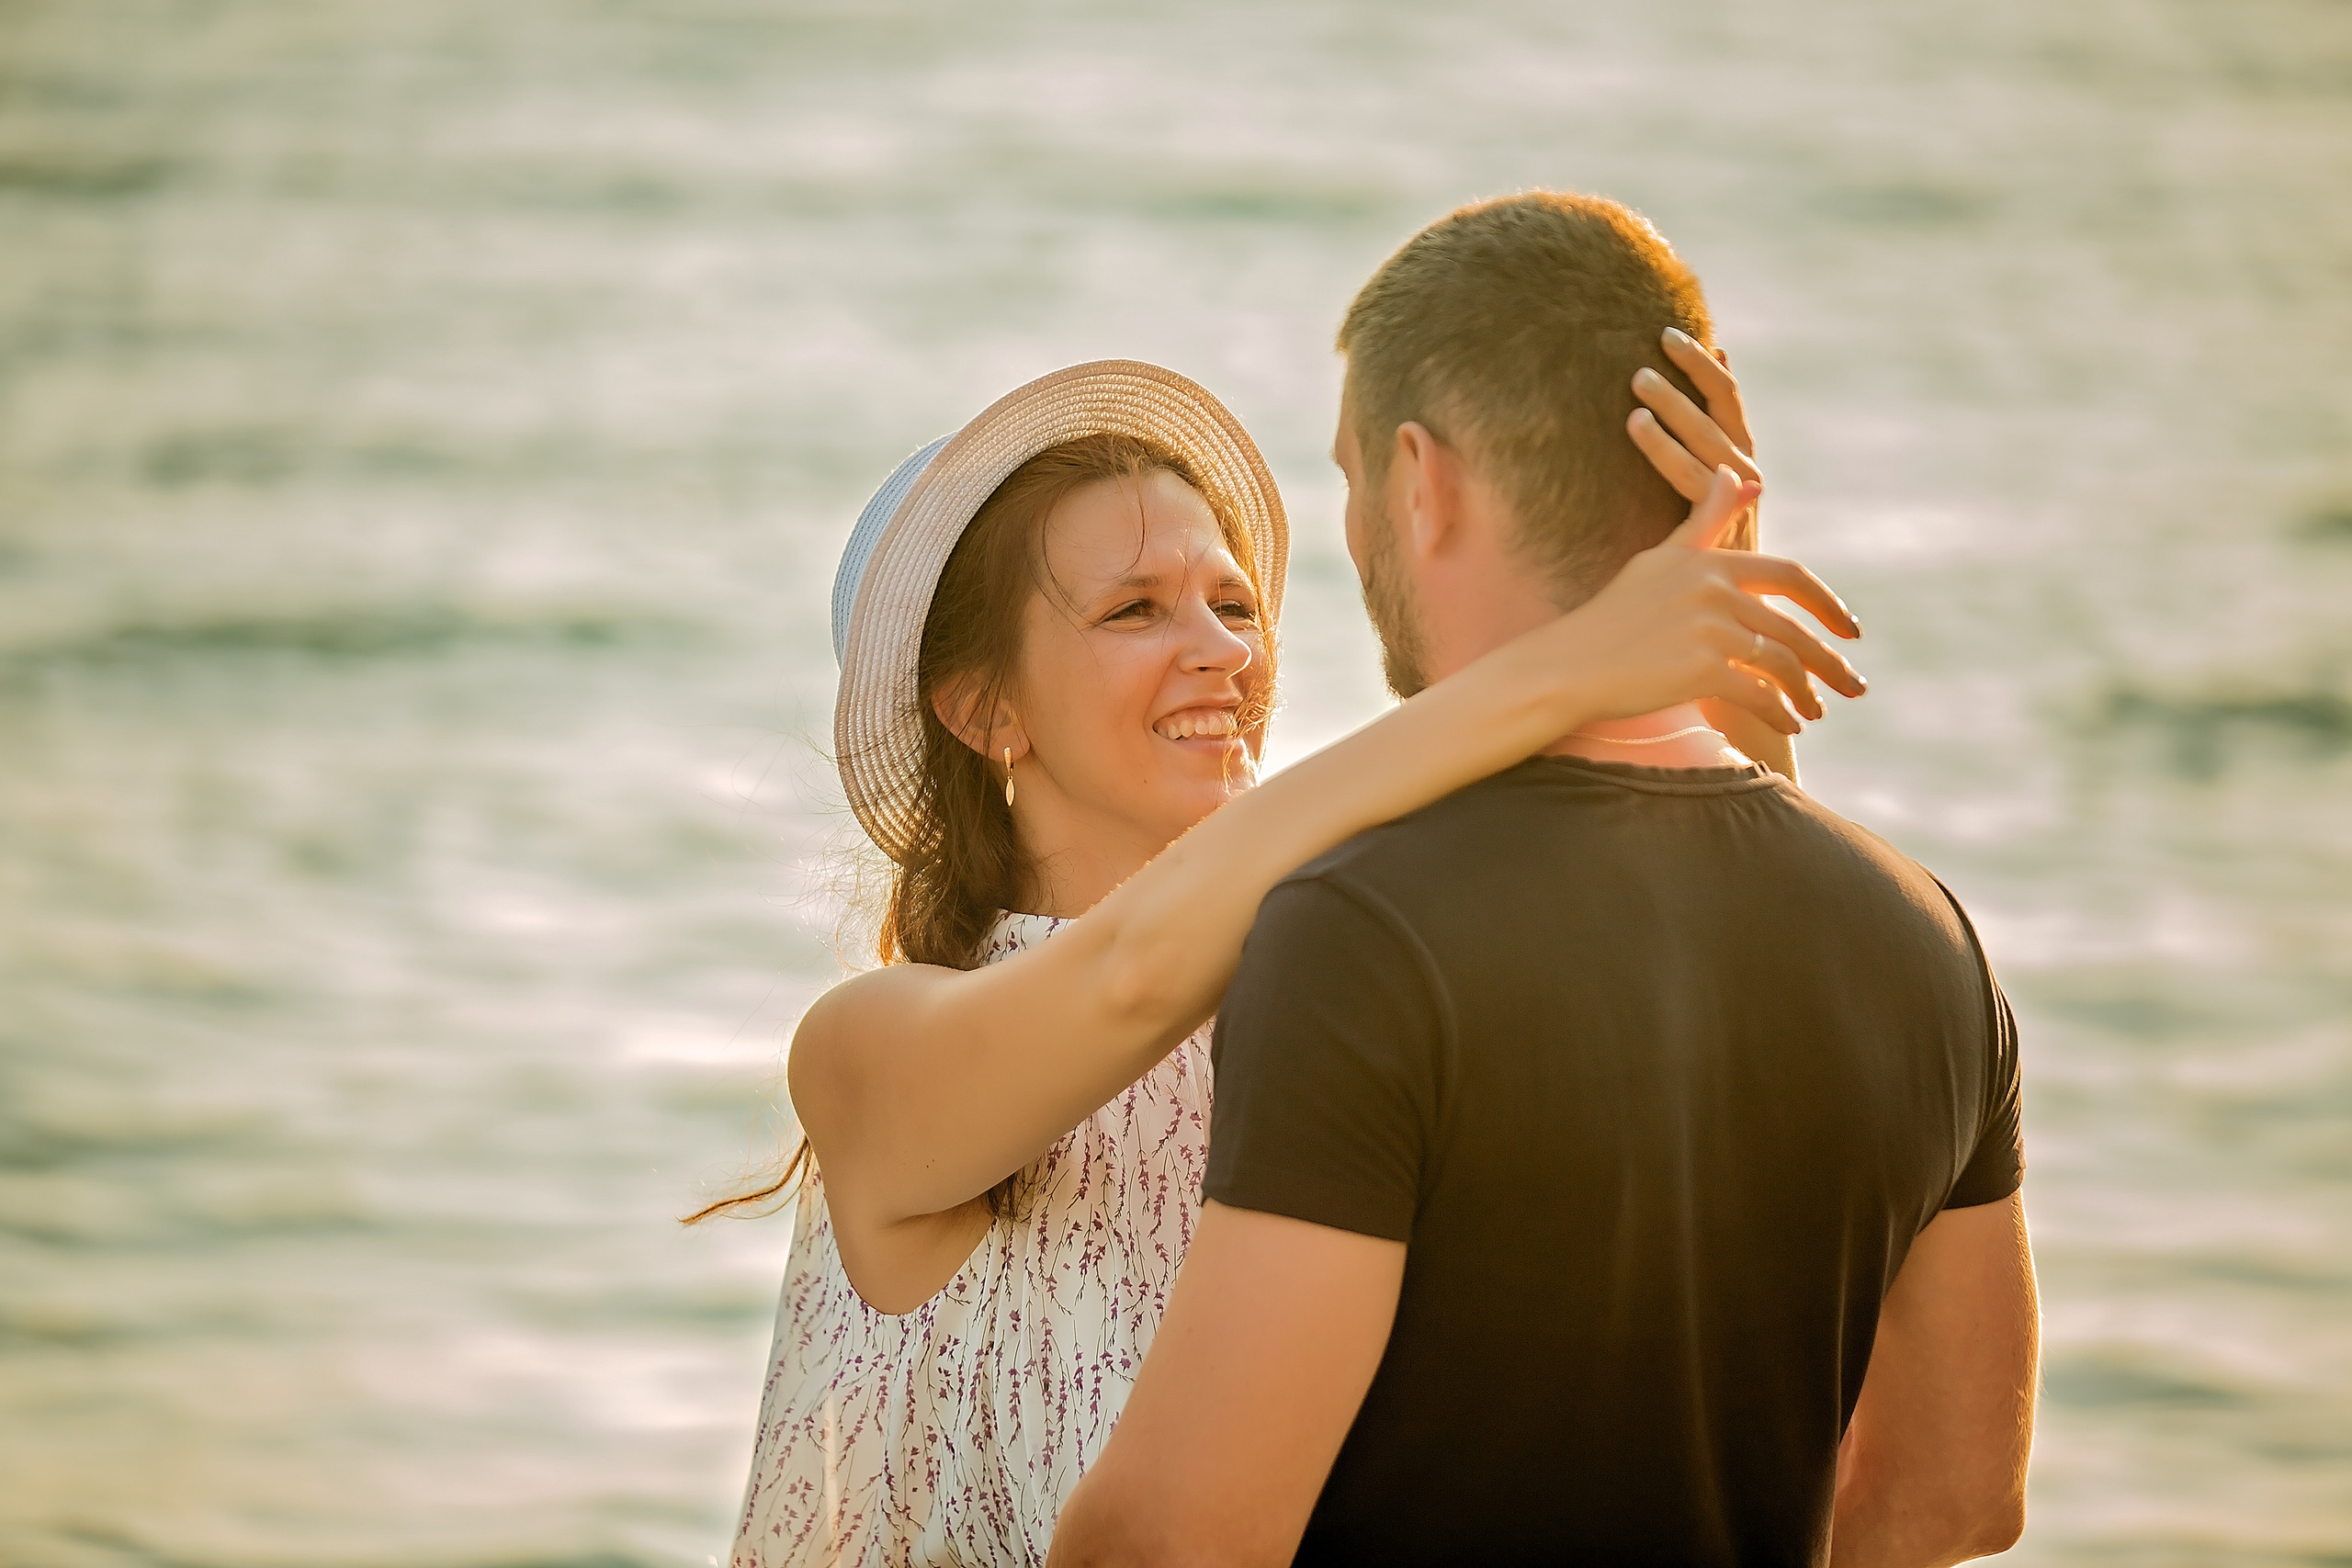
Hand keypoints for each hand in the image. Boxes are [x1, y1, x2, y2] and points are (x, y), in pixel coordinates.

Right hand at [1553, 465, 1861, 736]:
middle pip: (1793, 628)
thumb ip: (1706, 521)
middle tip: (1854, 685)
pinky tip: (1789, 725)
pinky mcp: (1699, 670)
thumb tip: (1745, 477)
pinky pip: (1758, 695)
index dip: (1828, 604)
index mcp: (1708, 563)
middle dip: (1830, 662)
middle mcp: (1713, 591)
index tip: (1851, 630)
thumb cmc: (1612, 616)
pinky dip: (1779, 713)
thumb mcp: (1661, 558)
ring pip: (1781, 664)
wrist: (1568, 666)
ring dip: (1807, 693)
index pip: (1790, 576)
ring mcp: (1707, 630)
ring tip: (1816, 712)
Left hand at [1628, 327, 1760, 550]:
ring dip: (1673, 403)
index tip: (1671, 333)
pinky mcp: (1720, 523)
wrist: (1724, 613)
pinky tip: (1635, 424)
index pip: (1726, 398)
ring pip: (1704, 437)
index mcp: (1740, 459)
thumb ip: (1702, 441)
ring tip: (1637, 378)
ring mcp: (1737, 498)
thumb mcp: (1703, 497)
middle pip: (1718, 409)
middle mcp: (1745, 474)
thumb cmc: (1700, 553)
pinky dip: (1664, 446)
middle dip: (1689, 372)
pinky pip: (1688, 475)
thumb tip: (1707, 368)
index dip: (1702, 365)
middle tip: (1655, 342)